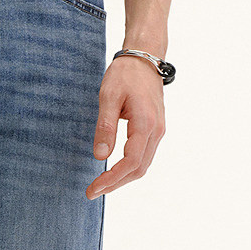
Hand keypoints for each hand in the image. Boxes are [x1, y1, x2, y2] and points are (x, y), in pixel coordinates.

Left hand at [86, 55, 166, 199]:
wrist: (145, 58)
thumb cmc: (125, 74)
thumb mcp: (108, 97)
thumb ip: (105, 127)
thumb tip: (100, 156)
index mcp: (145, 123)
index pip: (130, 162)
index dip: (111, 179)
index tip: (93, 188)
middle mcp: (157, 131)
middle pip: (138, 169)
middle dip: (115, 184)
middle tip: (92, 191)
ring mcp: (158, 131)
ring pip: (143, 165)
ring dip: (122, 179)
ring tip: (101, 185)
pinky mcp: (155, 130)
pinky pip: (144, 156)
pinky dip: (129, 169)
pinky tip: (114, 171)